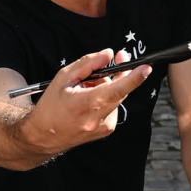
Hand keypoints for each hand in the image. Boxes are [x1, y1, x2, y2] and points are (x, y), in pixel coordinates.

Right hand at [23, 48, 151, 155]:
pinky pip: (113, 106)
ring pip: (116, 97)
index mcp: (85, 104)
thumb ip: (88, 63)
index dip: (133, 78)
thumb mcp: (64, 78)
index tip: (146, 68)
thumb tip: (108, 54)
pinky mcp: (107, 130)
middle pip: (120, 90)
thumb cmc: (51, 106)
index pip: (116, 89)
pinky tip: (90, 102)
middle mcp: (98, 118)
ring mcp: (104, 127)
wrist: (44, 136)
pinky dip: (105, 99)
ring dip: (107, 88)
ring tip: (87, 90)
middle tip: (115, 59)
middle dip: (119, 74)